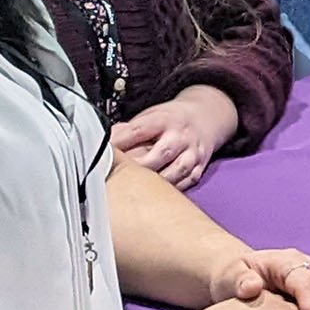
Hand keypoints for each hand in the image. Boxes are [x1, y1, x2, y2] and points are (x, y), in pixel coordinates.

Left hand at [113, 87, 240, 189]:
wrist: (205, 117)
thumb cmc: (171, 119)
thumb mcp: (151, 116)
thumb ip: (129, 130)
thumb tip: (104, 143)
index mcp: (164, 119)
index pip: (139, 131)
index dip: (119, 142)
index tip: (103, 153)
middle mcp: (180, 136)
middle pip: (159, 154)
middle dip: (137, 166)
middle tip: (117, 176)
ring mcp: (192, 153)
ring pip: (174, 172)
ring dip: (154, 182)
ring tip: (135, 190)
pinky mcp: (198, 168)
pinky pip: (184, 183)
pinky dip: (169, 190)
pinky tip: (154, 194)